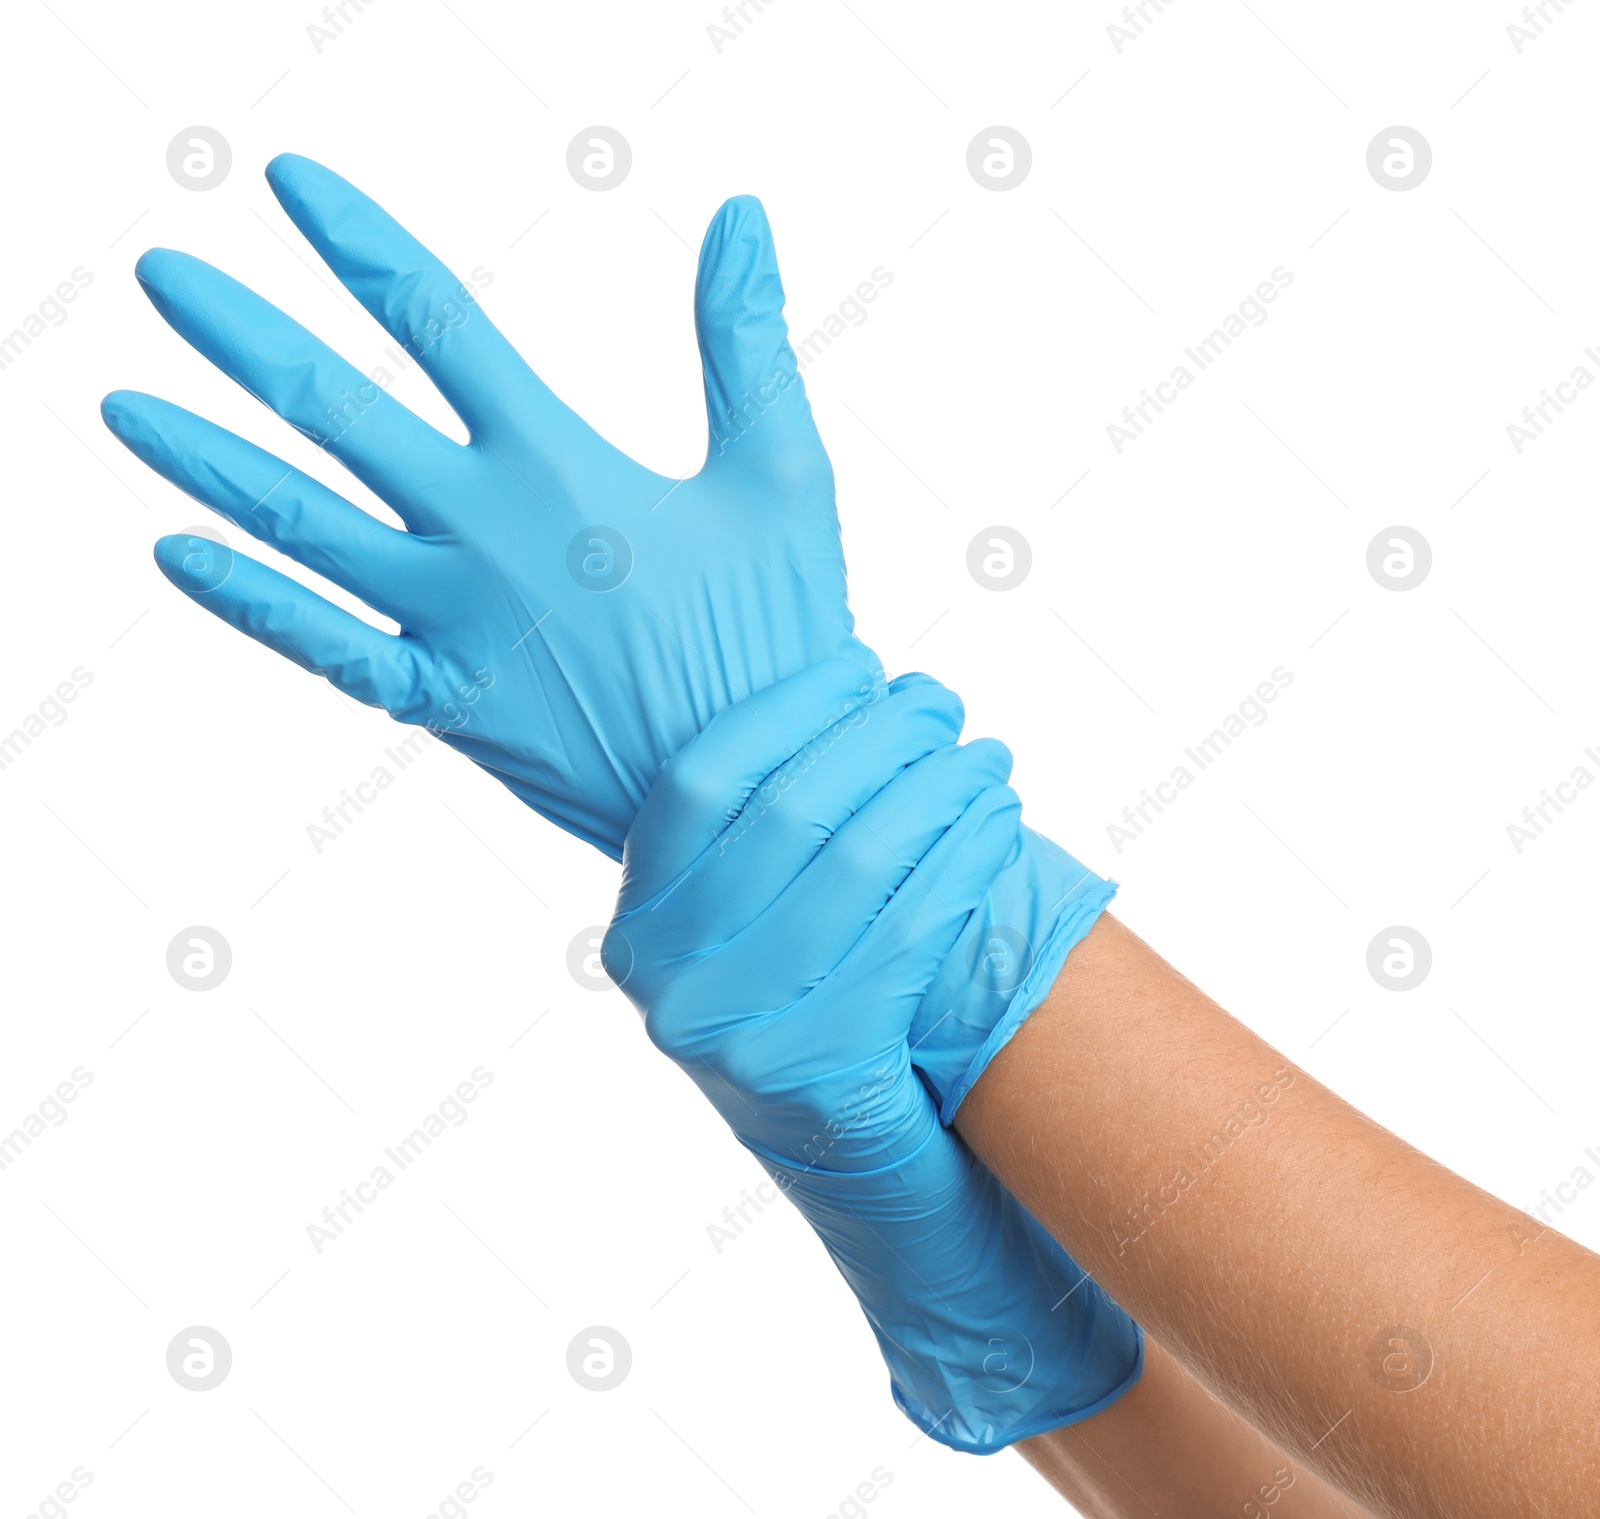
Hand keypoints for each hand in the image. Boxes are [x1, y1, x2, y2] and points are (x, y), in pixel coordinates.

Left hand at [103, 154, 873, 857]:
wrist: (757, 793)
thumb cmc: (778, 636)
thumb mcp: (785, 478)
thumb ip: (746, 344)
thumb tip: (742, 215)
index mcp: (561, 465)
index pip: (435, 321)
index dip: (355, 243)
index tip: (287, 185)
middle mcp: (485, 533)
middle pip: (334, 412)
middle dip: (240, 337)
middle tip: (163, 280)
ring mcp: (454, 621)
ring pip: (302, 527)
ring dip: (207, 460)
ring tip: (124, 407)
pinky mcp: (447, 700)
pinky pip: (325, 648)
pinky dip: (249, 602)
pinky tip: (177, 555)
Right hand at [605, 660, 1142, 1450]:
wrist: (880, 1189)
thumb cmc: (830, 1029)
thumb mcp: (766, 938)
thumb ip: (771, 841)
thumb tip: (851, 696)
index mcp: (638, 931)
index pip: (701, 780)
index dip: (788, 710)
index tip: (861, 666)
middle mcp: (665, 983)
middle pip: (790, 810)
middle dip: (883, 737)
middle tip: (944, 704)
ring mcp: (736, 1036)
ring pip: (861, 859)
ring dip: (940, 787)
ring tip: (987, 756)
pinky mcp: (821, 1072)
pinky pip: (915, 928)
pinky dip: (967, 859)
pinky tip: (1000, 824)